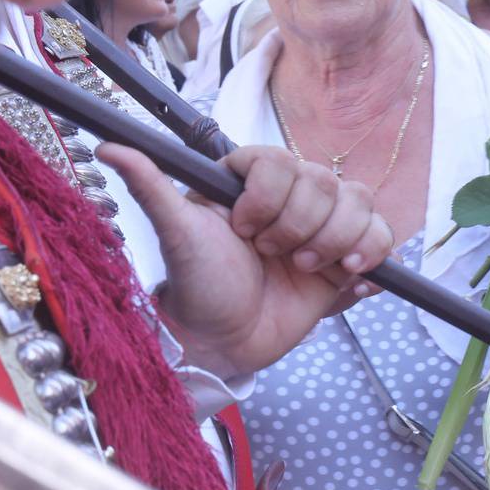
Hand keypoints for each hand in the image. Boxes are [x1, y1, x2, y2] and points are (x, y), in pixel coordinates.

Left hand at [97, 144, 394, 376]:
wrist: (225, 342)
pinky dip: (371, 255)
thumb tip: (107, 147)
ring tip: (306, 269)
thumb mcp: (176, 236)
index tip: (245, 231)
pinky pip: (382, 236)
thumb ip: (151, 188)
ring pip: (359, 204)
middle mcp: (290, 196)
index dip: (269, 200)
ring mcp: (322, 224)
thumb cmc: (196, 286)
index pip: (283, 161)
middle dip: (300, 228)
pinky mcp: (346, 255)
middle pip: (327, 183)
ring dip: (335, 243)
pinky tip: (345, 278)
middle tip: (273, 258)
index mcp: (251, 180)